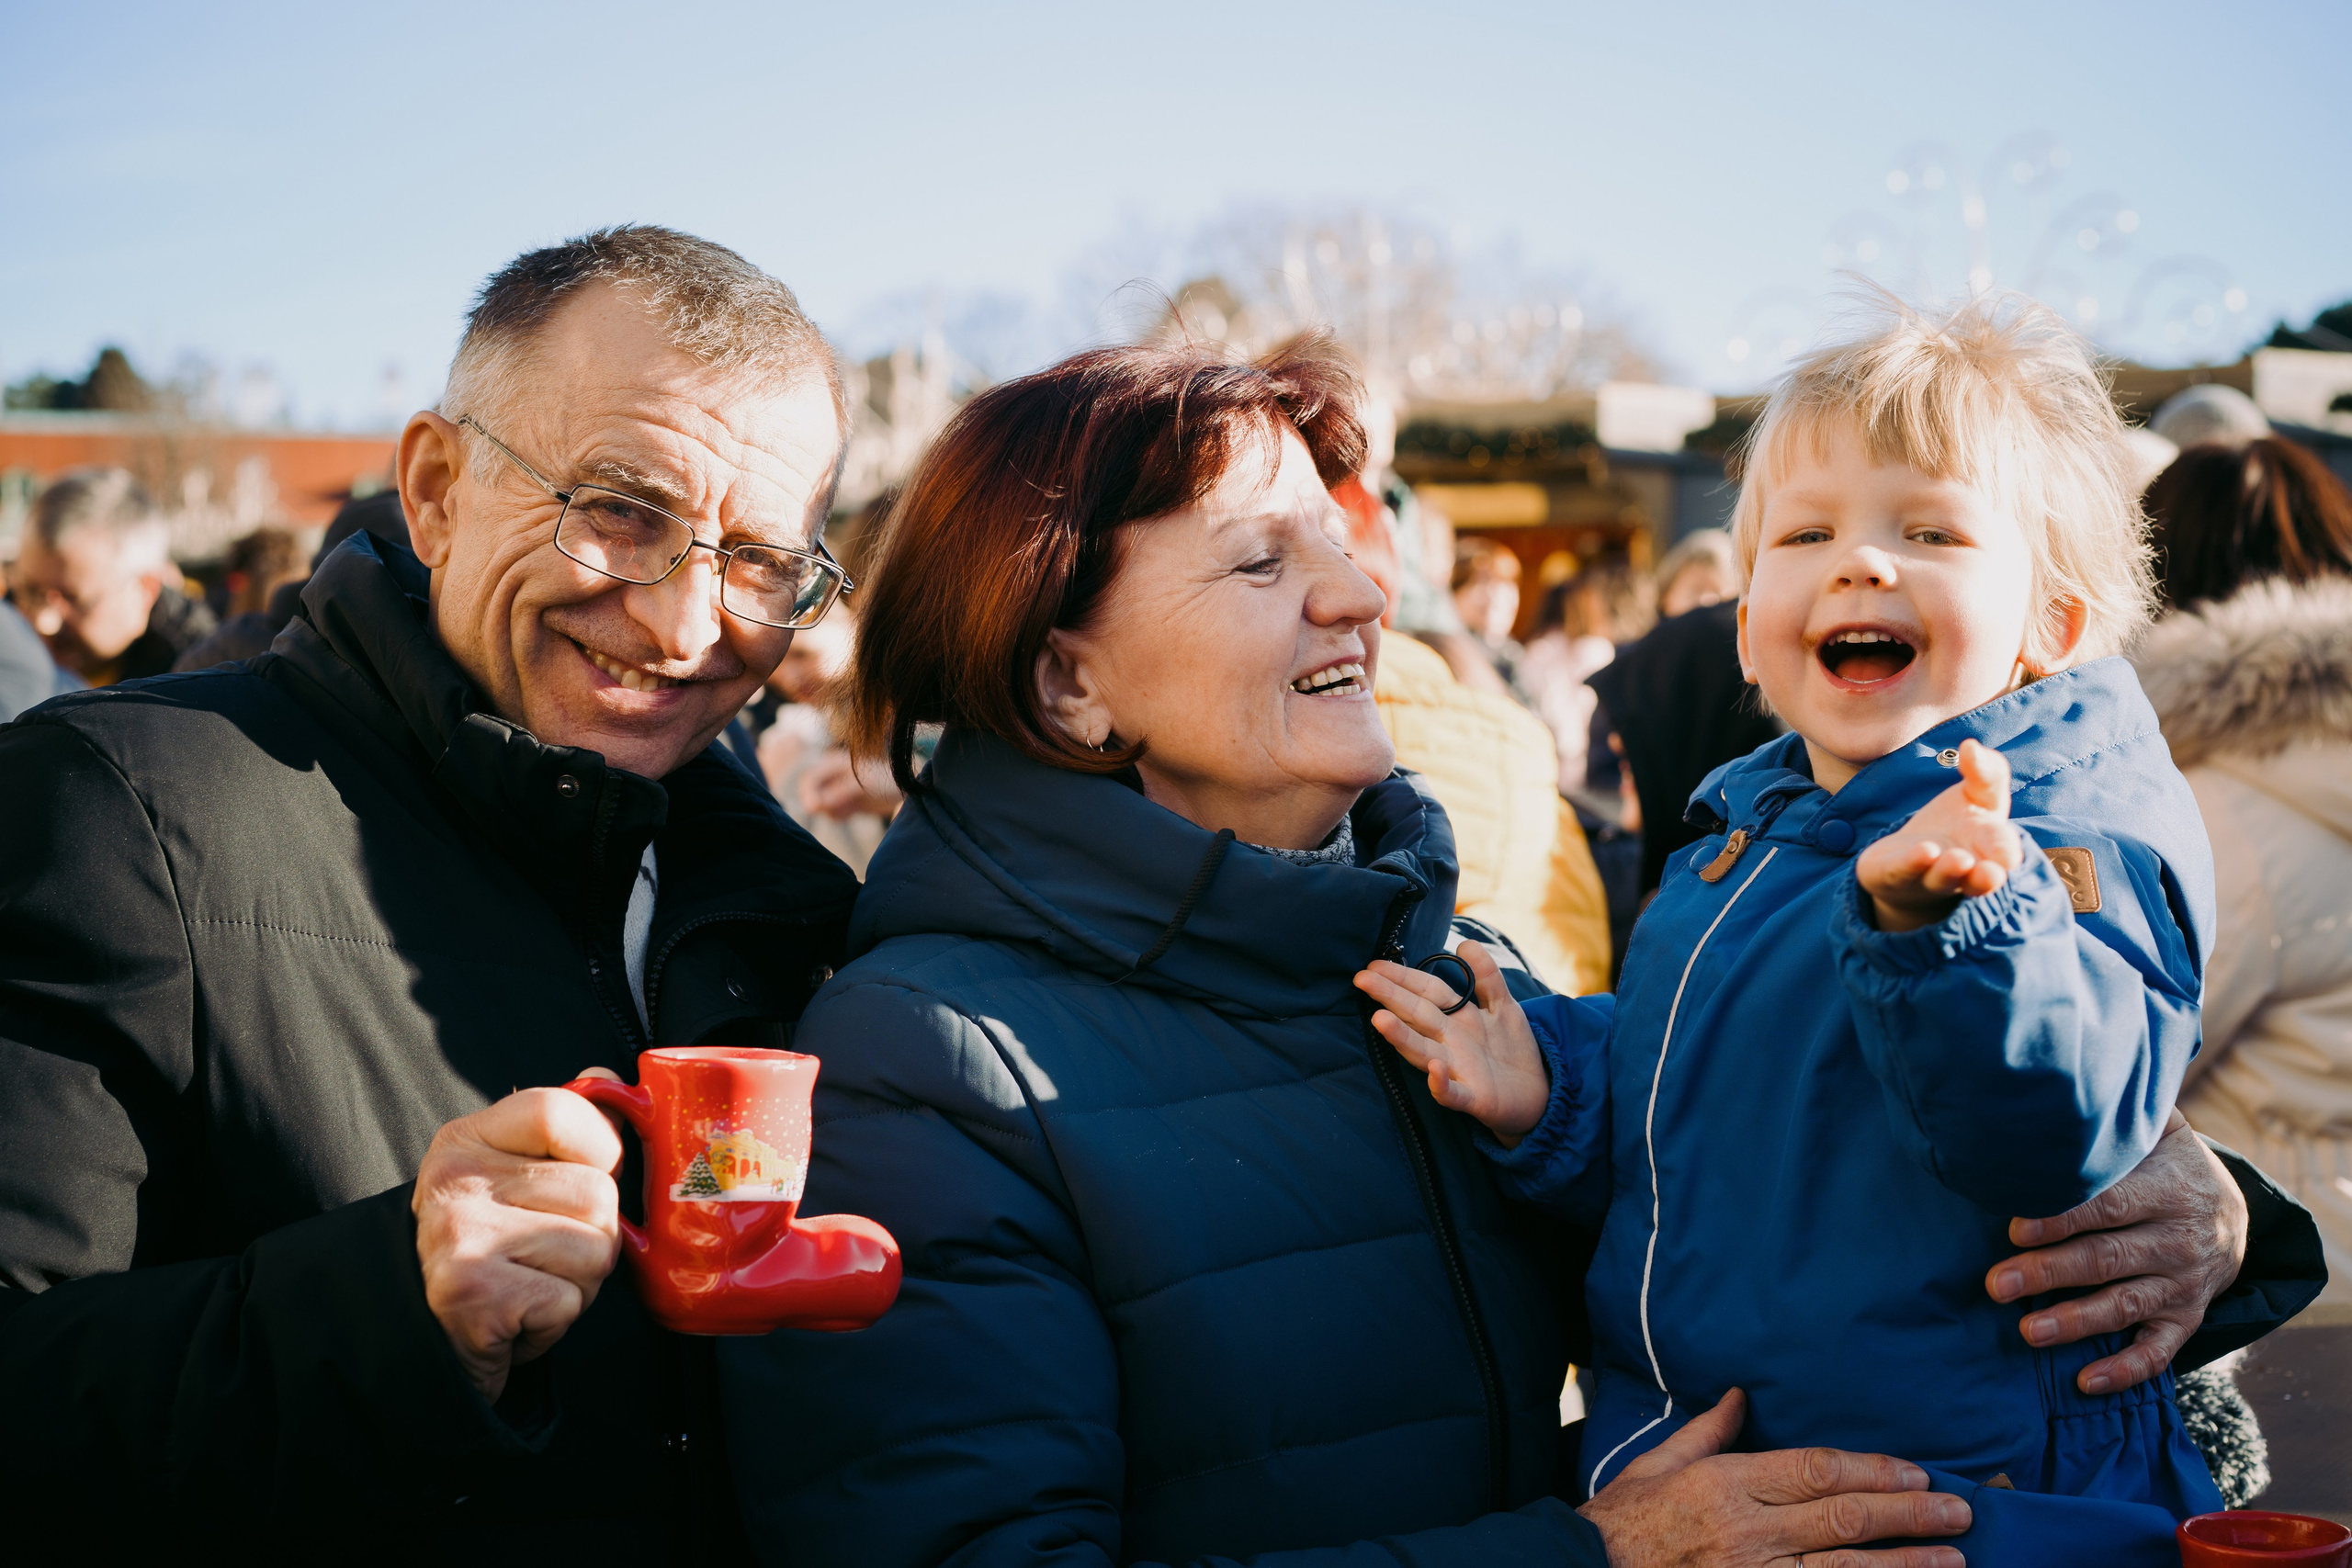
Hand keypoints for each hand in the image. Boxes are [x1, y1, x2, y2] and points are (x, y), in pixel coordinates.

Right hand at [412, 1077, 625, 1402]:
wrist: (429, 1340)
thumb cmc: (490, 1253)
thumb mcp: (515, 1176)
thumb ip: (564, 1130)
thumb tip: (608, 1079)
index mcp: (465, 1140)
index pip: (559, 1110)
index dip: (599, 1147)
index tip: (586, 1175)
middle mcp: (455, 1182)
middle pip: (597, 1192)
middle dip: (594, 1235)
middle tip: (544, 1256)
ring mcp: (460, 1237)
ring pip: (597, 1248)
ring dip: (581, 1281)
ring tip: (533, 1284)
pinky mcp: (474, 1294)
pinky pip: (571, 1300)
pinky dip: (559, 1318)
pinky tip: (520, 1316)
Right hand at [797, 747, 904, 820]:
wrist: (905, 790)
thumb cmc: (887, 779)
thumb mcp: (865, 783)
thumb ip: (843, 791)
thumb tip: (823, 802)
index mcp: (834, 763)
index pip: (810, 778)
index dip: (809, 794)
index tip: (816, 808)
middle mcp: (832, 775)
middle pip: (811, 793)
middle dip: (820, 805)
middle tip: (838, 811)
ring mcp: (836, 789)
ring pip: (821, 806)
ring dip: (832, 811)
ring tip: (852, 807)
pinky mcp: (843, 802)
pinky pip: (832, 813)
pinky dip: (839, 816)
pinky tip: (854, 811)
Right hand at [1354, 941, 1549, 1143]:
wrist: (1536, 1096)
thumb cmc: (1511, 1050)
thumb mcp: (1504, 1007)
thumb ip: (1487, 977)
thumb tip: (1466, 943)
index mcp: (1456, 1018)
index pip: (1425, 991)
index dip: (1402, 976)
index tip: (1373, 964)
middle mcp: (1449, 1042)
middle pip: (1417, 1015)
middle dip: (1390, 996)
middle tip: (1360, 979)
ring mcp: (1458, 1070)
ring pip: (1423, 1051)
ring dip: (1402, 1037)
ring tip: (1379, 1019)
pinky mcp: (1473, 1098)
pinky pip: (1453, 1093)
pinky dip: (1441, 1084)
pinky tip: (1434, 1069)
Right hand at [1578, 1389, 1967, 1566]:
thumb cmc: (1622, 1518)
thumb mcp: (1657, 1463)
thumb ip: (1707, 1431)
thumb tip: (1738, 1393)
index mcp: (1727, 1484)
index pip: (1818, 1471)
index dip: (1875, 1471)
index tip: (1919, 1472)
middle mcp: (1748, 1530)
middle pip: (1844, 1519)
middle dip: (1910, 1516)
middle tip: (1960, 1513)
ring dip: (1906, 1565)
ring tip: (1954, 1559)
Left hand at [1856, 739, 2022, 932]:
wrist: (1906, 860)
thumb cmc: (1952, 825)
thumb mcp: (1976, 794)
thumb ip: (1985, 771)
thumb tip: (1970, 746)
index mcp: (1987, 849)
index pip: (2001, 848)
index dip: (2005, 851)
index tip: (2007, 856)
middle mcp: (1963, 870)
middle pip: (1979, 876)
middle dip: (1986, 876)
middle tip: (1991, 872)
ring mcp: (1928, 874)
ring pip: (1942, 877)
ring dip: (1950, 870)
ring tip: (1957, 860)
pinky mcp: (1893, 874)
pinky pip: (1902, 870)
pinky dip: (1912, 863)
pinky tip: (1922, 852)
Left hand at [1988, 1109, 2247, 1393]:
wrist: (2233, 1210)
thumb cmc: (2165, 1164)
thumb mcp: (2156, 1132)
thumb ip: (2118, 1119)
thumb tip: (2062, 1095)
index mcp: (2165, 1192)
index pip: (2108, 1207)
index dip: (2061, 1217)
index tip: (2014, 1227)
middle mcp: (2177, 1242)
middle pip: (2106, 1259)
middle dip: (2048, 1273)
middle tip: (1996, 1284)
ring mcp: (2183, 1285)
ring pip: (2125, 1307)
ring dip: (2075, 1321)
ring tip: (2027, 1331)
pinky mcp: (2186, 1319)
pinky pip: (2158, 1352)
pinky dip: (2125, 1370)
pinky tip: (2085, 1382)